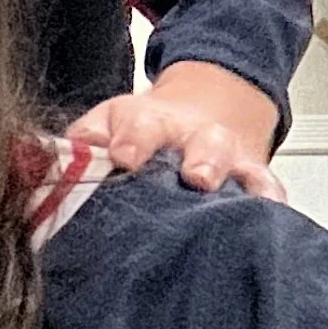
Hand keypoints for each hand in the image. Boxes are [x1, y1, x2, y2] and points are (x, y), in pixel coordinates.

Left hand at [69, 62, 285, 201]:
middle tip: (197, 177)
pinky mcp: (252, 177)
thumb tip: (56, 159)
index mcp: (151, 124)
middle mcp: (194, 138)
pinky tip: (271, 212)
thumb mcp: (108, 124)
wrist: (196, 116)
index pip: (141, 126)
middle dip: (203, 160)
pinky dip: (270, 198)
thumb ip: (84, 141)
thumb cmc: (142, 131)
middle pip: (203, 144)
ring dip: (237, 181)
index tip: (125, 156)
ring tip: (233, 198)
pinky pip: (266, 186)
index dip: (134, 140)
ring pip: (238, 167)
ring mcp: (227, 159)